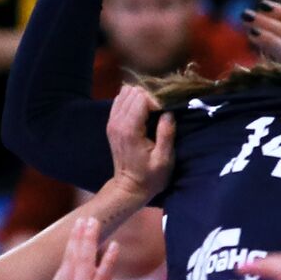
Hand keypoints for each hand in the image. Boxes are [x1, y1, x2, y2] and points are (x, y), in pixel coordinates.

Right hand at [42, 216, 118, 279]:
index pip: (63, 264)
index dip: (70, 246)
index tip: (77, 231)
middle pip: (70, 256)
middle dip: (78, 235)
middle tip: (85, 218)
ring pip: (83, 259)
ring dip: (90, 239)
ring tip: (95, 221)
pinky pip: (101, 274)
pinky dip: (108, 259)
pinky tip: (114, 246)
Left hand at [106, 84, 175, 203]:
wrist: (129, 188)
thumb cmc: (150, 176)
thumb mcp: (164, 159)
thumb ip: (166, 134)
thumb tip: (169, 112)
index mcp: (130, 129)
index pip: (142, 98)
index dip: (157, 101)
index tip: (165, 114)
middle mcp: (117, 122)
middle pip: (133, 91)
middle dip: (149, 97)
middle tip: (160, 112)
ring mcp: (112, 121)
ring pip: (125, 92)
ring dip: (141, 97)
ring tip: (152, 111)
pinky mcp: (111, 123)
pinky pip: (119, 100)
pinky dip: (132, 100)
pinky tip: (142, 112)